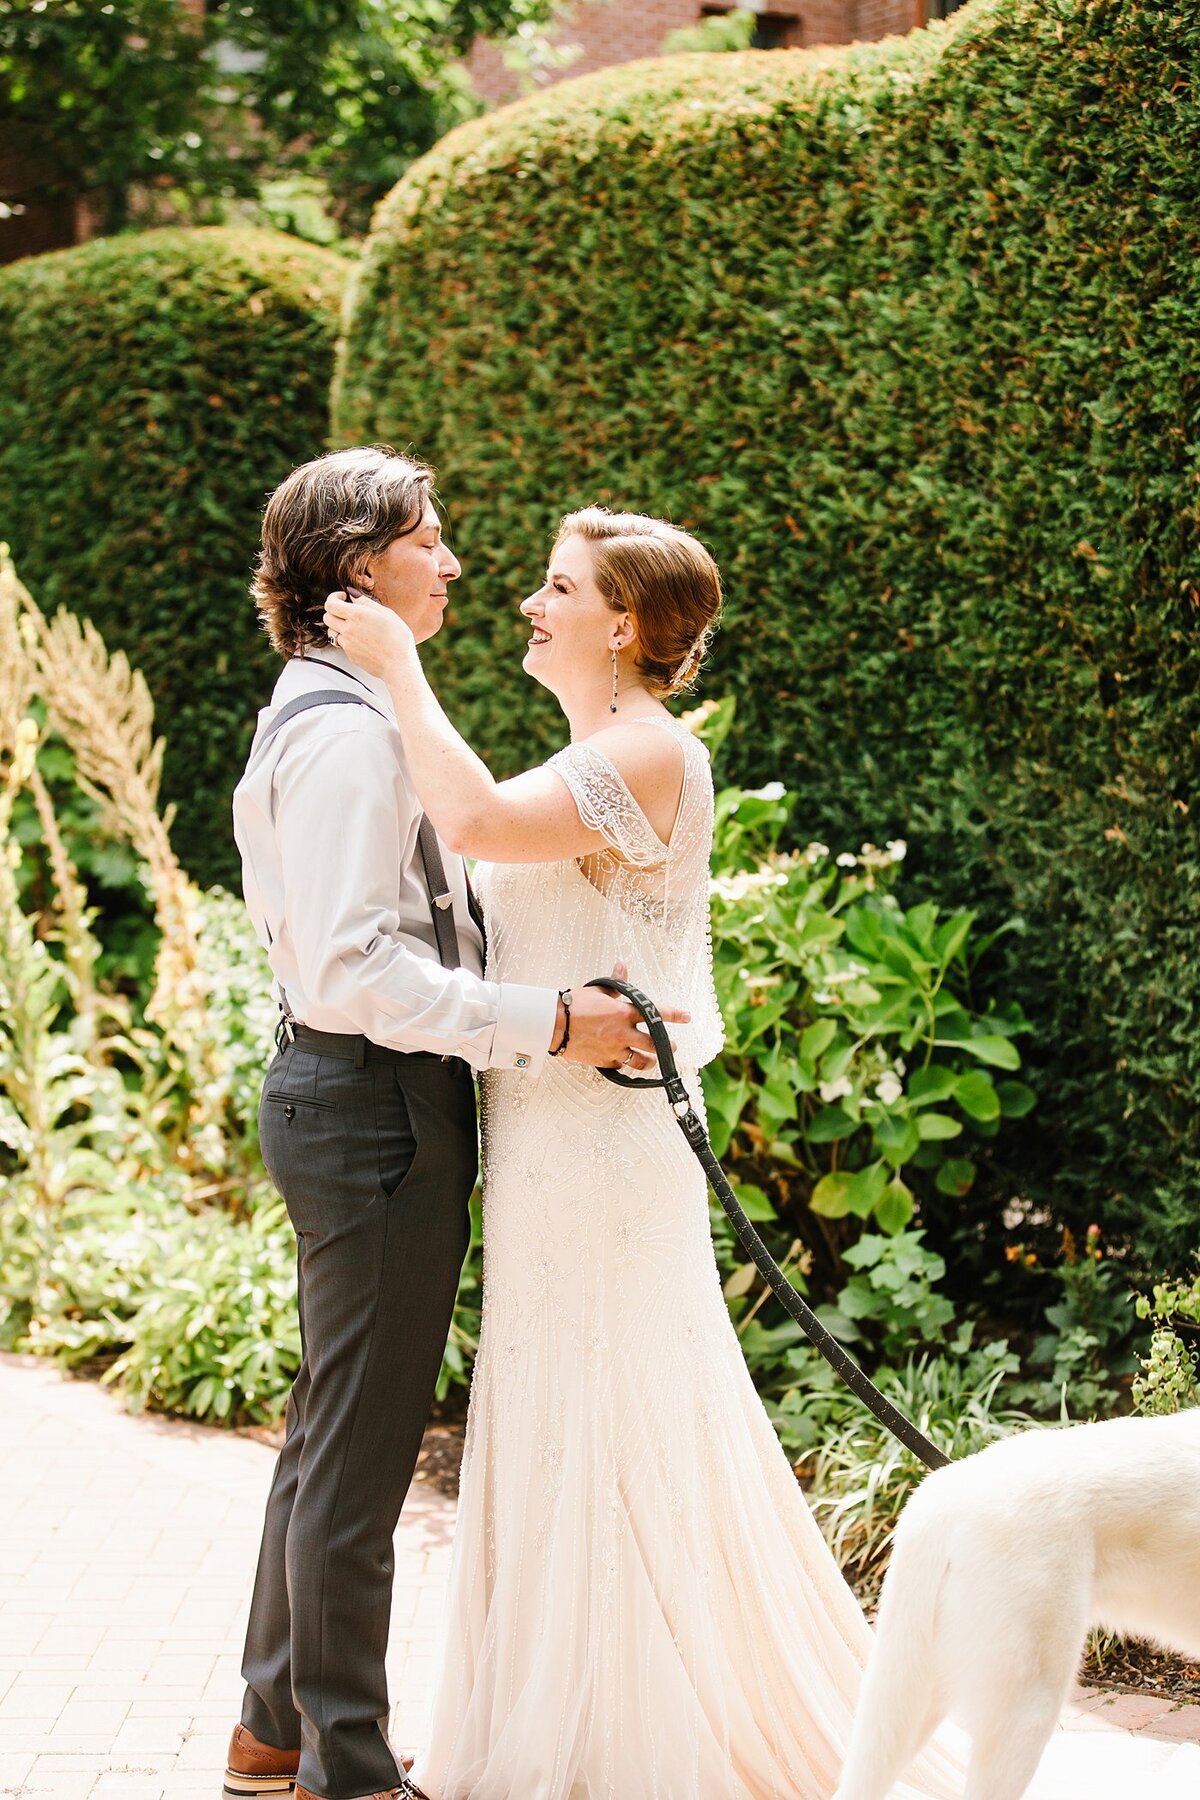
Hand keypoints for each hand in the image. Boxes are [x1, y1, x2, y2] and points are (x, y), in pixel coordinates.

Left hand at [323, 591, 414, 676]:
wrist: (399, 665)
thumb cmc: (398, 639)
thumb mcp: (386, 613)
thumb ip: (366, 602)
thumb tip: (353, 595)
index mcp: (357, 615)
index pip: (331, 604)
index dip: (333, 598)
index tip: (342, 597)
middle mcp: (348, 629)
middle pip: (327, 617)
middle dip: (333, 611)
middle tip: (345, 610)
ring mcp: (347, 644)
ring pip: (331, 631)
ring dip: (337, 626)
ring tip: (352, 625)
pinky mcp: (350, 655)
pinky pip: (341, 643)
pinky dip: (346, 638)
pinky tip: (360, 638)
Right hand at [559, 961, 688, 1071]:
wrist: (554, 1024)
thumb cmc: (574, 1004)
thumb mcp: (598, 989)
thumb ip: (615, 983)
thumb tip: (622, 966)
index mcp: (624, 1012)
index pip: (656, 1013)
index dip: (675, 1015)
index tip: (687, 1017)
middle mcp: (623, 1033)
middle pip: (655, 1043)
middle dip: (667, 1045)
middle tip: (673, 1046)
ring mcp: (615, 1049)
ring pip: (641, 1061)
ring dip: (651, 1061)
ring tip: (655, 1061)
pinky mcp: (604, 1061)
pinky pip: (622, 1066)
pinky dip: (627, 1065)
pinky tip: (629, 1064)